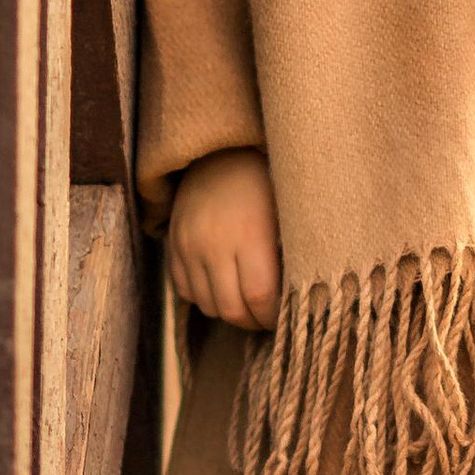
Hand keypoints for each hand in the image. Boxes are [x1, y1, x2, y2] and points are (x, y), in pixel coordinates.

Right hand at [168, 145, 281, 329]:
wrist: (220, 153)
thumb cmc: (265, 181)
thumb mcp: (286, 212)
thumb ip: (290, 254)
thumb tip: (300, 297)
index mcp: (249, 234)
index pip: (259, 296)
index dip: (273, 317)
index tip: (285, 318)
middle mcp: (214, 244)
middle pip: (231, 309)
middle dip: (252, 322)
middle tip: (267, 319)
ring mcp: (189, 246)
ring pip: (207, 305)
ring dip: (229, 312)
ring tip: (247, 305)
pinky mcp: (173, 246)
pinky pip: (184, 291)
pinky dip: (205, 298)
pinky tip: (223, 288)